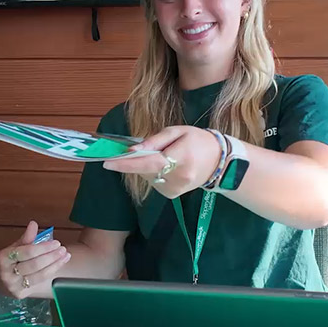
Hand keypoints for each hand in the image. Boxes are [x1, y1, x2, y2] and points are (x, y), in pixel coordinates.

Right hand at [0, 221, 69, 299]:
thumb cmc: (6, 263)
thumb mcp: (12, 248)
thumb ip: (25, 238)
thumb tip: (34, 224)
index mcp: (3, 259)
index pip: (27, 252)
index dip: (43, 247)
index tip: (55, 243)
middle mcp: (7, 274)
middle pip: (34, 264)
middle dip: (51, 256)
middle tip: (63, 249)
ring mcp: (14, 286)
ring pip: (39, 275)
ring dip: (55, 265)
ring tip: (65, 256)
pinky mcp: (20, 294)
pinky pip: (39, 282)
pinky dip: (51, 272)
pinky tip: (58, 265)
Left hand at [103, 126, 223, 198]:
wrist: (219, 161)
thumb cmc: (197, 140)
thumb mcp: (177, 131)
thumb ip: (154, 140)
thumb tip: (132, 150)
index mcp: (180, 158)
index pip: (148, 163)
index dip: (126, 164)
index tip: (107, 162)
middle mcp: (177, 178)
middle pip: (145, 170)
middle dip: (138, 160)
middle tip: (146, 148)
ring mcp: (175, 190)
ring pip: (147, 177)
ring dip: (147, 167)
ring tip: (164, 156)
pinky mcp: (172, 196)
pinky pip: (154, 183)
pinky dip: (154, 174)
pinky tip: (166, 167)